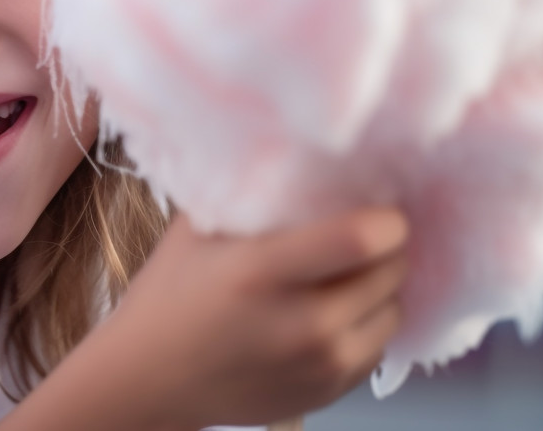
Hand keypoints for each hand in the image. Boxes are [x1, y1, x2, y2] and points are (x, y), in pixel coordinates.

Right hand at [101, 207, 407, 429]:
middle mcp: (300, 323)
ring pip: (392, 311)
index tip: (380, 206)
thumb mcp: (196, 229)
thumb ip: (245, 191)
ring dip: (379, 289)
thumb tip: (294, 149)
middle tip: (362, 235)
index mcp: (262, 272)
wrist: (150, 379)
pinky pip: (378, 347)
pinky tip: (332, 313)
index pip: (360, 239)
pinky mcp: (328, 393)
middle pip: (389, 271)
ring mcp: (318, 365)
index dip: (385, 218)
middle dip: (386, 248)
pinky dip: (365, 325)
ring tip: (346, 275)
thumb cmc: (171, 294)